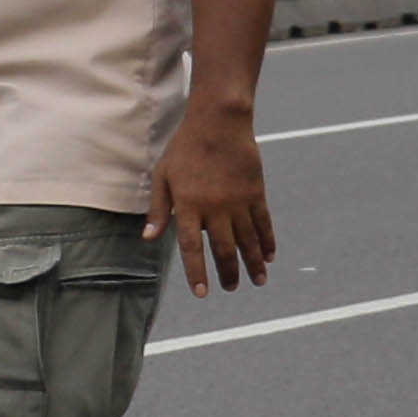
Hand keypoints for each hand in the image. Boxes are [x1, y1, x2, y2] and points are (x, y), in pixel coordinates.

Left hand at [154, 100, 275, 292]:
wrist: (219, 124)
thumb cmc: (184, 149)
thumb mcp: (162, 176)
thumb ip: (157, 209)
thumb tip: (148, 238)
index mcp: (188, 206)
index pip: (191, 247)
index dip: (196, 271)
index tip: (201, 292)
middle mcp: (215, 208)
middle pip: (223, 249)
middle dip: (228, 272)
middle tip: (231, 288)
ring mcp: (238, 202)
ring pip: (248, 240)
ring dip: (253, 263)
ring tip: (257, 281)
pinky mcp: (256, 193)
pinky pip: (263, 223)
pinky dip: (267, 241)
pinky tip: (269, 256)